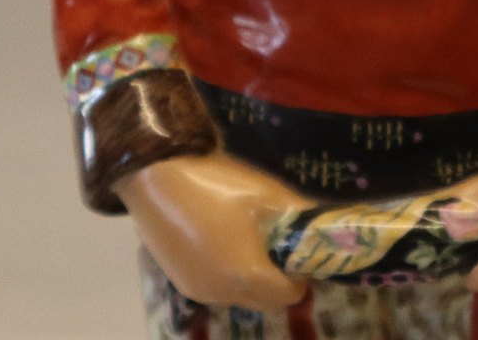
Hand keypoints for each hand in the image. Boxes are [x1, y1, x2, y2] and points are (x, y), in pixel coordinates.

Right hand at [114, 152, 308, 310]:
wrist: (154, 177)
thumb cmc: (217, 183)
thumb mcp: (266, 194)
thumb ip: (298, 216)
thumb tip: (323, 228)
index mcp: (246, 276)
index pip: (290, 294)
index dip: (300, 273)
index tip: (298, 247)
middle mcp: (222, 294)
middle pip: (266, 301)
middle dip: (279, 279)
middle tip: (278, 243)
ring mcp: (199, 291)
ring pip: (240, 297)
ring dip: (253, 278)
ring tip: (248, 237)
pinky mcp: (181, 283)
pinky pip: (217, 288)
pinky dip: (228, 274)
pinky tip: (220, 239)